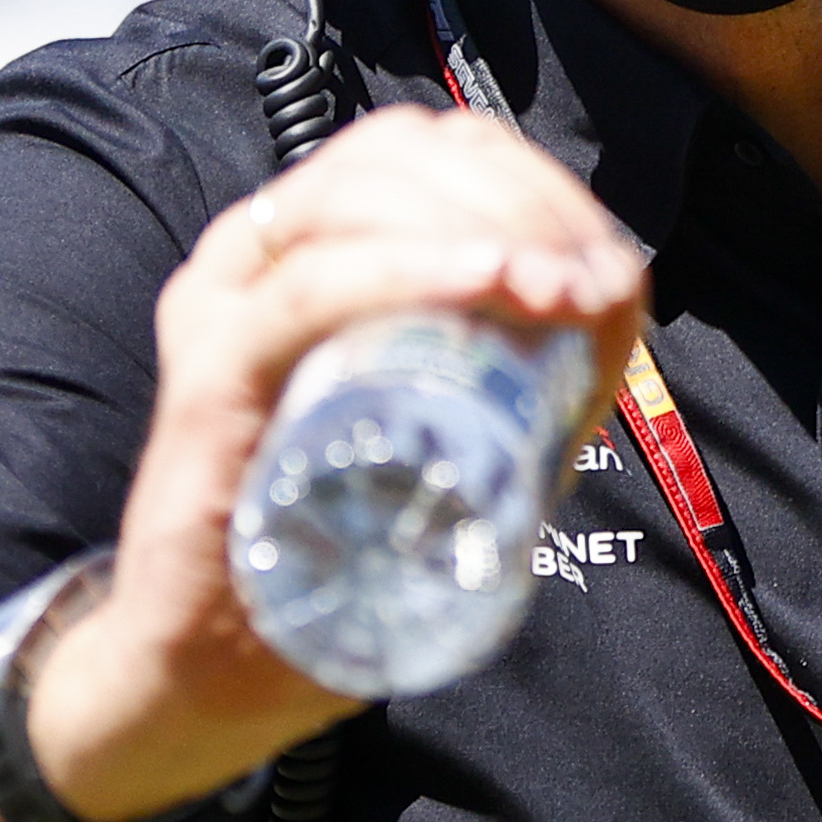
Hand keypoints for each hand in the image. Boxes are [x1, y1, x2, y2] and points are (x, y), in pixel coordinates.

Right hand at [32, 106, 649, 821]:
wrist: (214, 670)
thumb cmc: (335, 550)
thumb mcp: (452, 439)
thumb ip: (521, 370)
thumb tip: (613, 297)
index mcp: (310, 247)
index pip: (429, 151)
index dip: (530, 179)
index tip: (603, 261)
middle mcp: (257, 254)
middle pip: (401, 155)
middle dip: (519, 198)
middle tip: (588, 280)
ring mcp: (225, 305)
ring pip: (358, 199)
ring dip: (481, 224)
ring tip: (559, 286)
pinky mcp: (207, 373)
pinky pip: (310, 291)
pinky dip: (409, 272)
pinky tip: (490, 281)